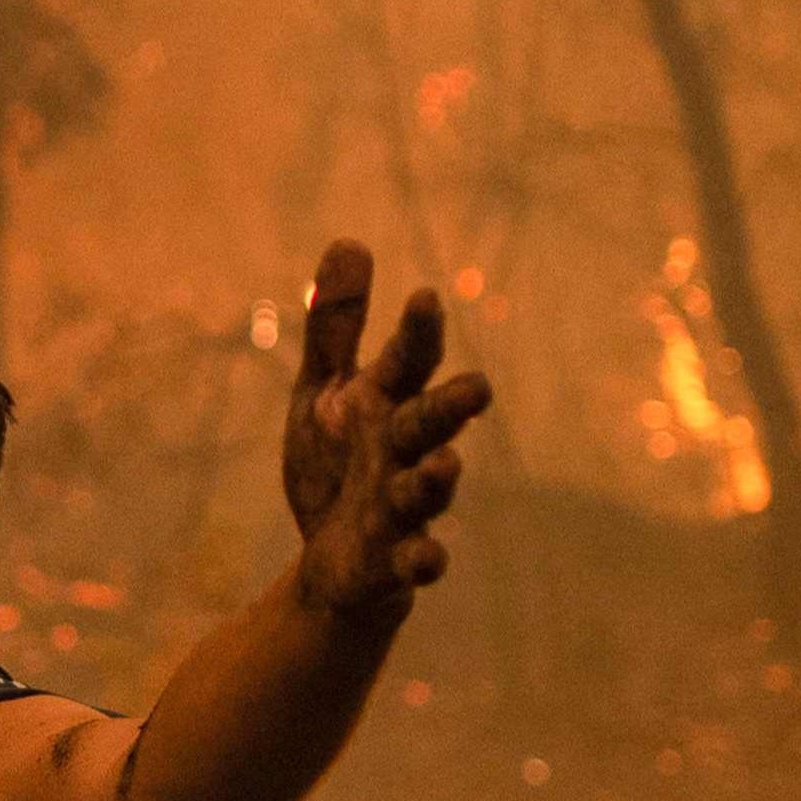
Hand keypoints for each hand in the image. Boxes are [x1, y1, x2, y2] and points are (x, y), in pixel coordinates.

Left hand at [281, 240, 491, 620]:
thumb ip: (336, 327)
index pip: (408, 361)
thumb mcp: (324, 393)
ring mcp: (404, 507)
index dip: (418, 333)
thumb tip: (349, 239)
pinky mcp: (396, 560)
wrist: (333, 561)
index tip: (424, 298)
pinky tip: (428, 560)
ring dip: (437, 478)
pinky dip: (424, 560)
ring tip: (445, 463)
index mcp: (386, 404)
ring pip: (427, 489)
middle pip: (431, 422)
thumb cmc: (336, 464)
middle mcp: (404, 450)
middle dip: (451, 406)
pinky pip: (417, 560)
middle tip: (477, 388)